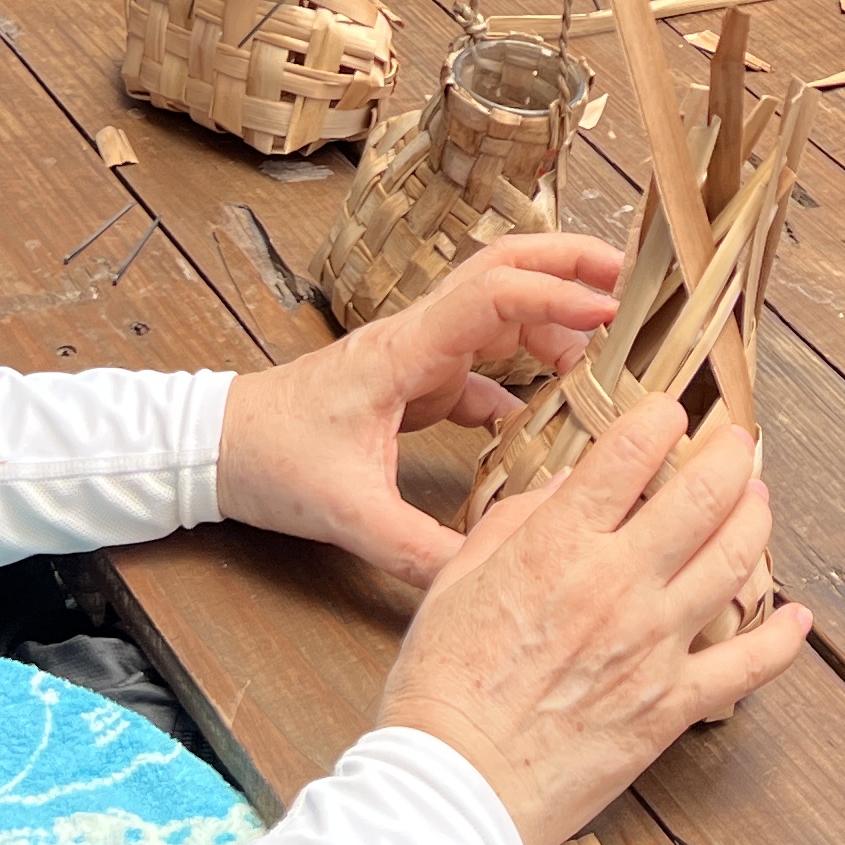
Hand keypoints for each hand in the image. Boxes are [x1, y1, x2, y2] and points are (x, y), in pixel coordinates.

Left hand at [216, 236, 626, 583]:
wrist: (214, 450)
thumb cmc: (271, 464)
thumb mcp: (346, 514)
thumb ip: (416, 551)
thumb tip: (484, 580)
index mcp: (405, 353)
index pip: (493, 295)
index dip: (555, 297)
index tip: (609, 316)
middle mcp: (416, 339)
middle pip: (503, 269)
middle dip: (567, 264)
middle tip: (630, 277)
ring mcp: (416, 355)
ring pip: (497, 310)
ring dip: (551, 316)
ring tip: (604, 350)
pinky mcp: (413, 382)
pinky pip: (481, 364)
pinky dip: (521, 374)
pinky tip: (547, 411)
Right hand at [375, 396, 811, 844]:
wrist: (452, 789)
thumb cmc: (442, 688)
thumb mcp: (456, 581)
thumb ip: (516, 521)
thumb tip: (571, 485)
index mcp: (558, 548)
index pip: (629, 454)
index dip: (659, 419)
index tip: (670, 412)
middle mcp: (617, 587)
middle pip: (702, 497)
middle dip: (731, 456)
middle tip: (738, 442)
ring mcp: (652, 648)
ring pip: (734, 564)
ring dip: (755, 522)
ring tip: (758, 503)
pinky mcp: (669, 708)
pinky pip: (745, 667)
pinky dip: (781, 640)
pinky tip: (797, 618)